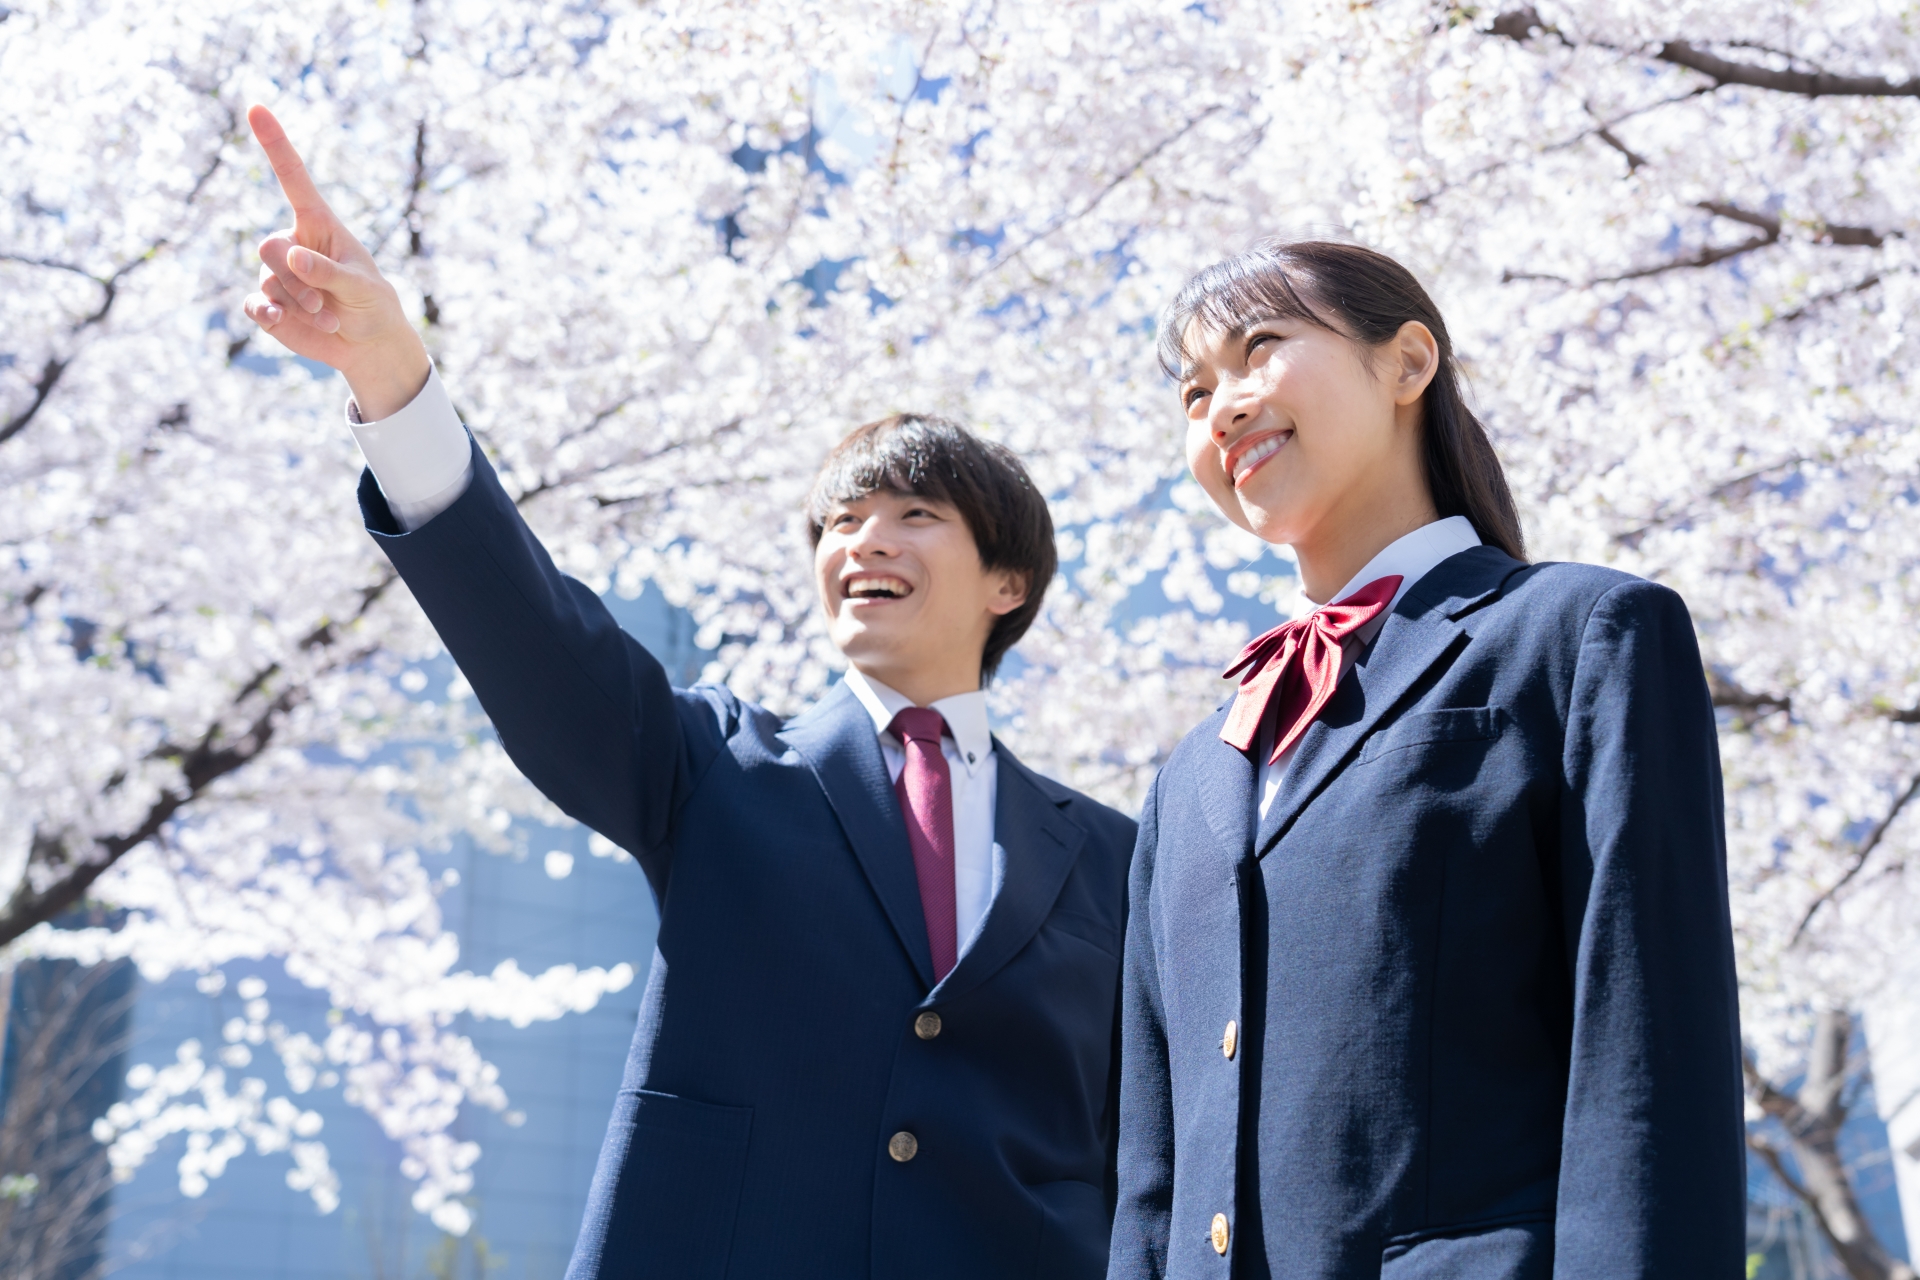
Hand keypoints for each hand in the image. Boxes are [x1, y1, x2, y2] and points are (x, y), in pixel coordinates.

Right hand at [242, 104, 430, 420]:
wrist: (367, 342)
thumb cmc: (370, 303)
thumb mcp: (361, 287)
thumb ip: (329, 272)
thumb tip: (293, 257)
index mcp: (318, 223)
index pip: (293, 178)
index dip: (275, 144)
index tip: (257, 108)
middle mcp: (292, 243)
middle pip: (269, 248)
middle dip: (295, 280)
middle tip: (323, 301)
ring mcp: (277, 273)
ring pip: (267, 282)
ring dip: (298, 305)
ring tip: (327, 316)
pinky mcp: (267, 302)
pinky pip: (255, 304)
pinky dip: (270, 314)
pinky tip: (282, 321)